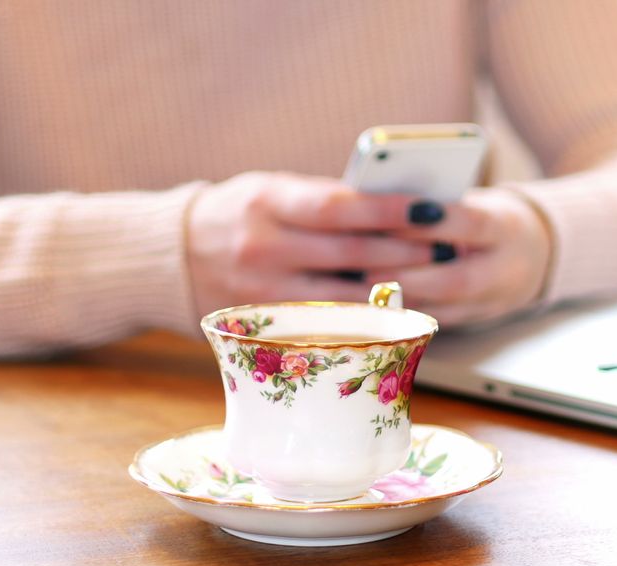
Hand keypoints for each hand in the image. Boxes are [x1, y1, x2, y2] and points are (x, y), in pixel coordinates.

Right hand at [185, 171, 434, 315]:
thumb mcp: (271, 191)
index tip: (431, 207)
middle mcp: (264, 248)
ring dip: (395, 287)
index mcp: (268, 203)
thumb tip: (391, 207)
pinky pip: (326, 323)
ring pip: (345, 296)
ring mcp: (263, 291)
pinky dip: (364, 315)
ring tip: (433, 277)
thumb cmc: (237, 214)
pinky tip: (394, 307)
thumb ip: (322, 200)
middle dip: (407, 251)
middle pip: (352, 255)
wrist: (169, 257)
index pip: (340, 207)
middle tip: (447, 246)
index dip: (390, 209)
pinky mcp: (264, 324)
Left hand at [369, 188, 552, 326]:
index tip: (385, 219)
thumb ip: (438, 205)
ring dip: (399, 301)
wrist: (536, 254)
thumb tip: (383, 203)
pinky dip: (402, 315)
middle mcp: (503, 271)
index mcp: (505, 228)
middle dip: (407, 274)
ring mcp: (491, 302)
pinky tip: (371, 307)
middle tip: (362, 268)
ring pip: (442, 309)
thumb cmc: (489, 219)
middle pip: (455, 280)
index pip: (468, 223)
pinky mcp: (474, 321)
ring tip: (358, 290)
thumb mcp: (476, 201)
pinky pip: (435, 322)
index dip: (427, 224)